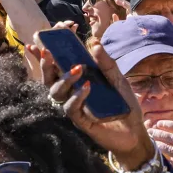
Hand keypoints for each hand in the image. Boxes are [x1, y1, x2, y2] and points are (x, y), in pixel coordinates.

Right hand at [30, 40, 153, 169]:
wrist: (135, 131)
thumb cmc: (124, 104)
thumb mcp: (117, 79)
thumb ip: (105, 63)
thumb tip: (94, 43)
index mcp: (76, 80)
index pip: (56, 66)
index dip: (43, 55)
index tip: (36, 40)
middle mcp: (70, 92)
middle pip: (49, 78)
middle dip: (45, 64)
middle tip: (48, 51)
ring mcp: (74, 106)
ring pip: (56, 92)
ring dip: (63, 78)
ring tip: (77, 69)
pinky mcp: (80, 120)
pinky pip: (70, 107)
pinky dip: (77, 96)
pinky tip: (86, 87)